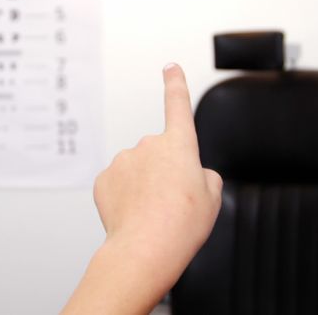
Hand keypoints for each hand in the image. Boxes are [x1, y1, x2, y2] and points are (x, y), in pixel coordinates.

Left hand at [66, 64, 221, 312]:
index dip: (175, 84)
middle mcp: (149, 145)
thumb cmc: (182, 225)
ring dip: (144, 187)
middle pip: (159, 155)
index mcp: (179, 144)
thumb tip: (193, 175)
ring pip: (137, 171)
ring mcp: (123, 160)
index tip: (170, 67)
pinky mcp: (104, 179)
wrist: (146, 249)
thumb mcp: (212, 199)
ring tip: (153, 214)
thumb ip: (205, 177)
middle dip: (164, 174)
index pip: (178, 104)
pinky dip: (125, 198)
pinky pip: (118, 185)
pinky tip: (133, 216)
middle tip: (172, 204)